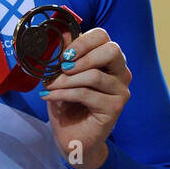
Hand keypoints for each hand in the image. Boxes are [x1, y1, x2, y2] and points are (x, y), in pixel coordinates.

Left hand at [40, 27, 130, 168]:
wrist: (71, 136)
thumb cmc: (66, 103)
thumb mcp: (60, 75)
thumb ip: (64, 55)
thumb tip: (62, 32)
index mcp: (108, 59)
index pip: (103, 37)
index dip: (81, 42)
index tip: (63, 55)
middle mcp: (120, 72)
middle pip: (111, 50)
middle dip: (81, 57)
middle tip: (61, 68)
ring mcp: (121, 90)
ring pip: (95, 75)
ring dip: (65, 80)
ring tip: (48, 86)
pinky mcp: (116, 107)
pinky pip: (87, 94)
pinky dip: (64, 94)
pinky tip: (48, 97)